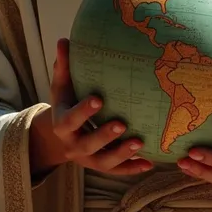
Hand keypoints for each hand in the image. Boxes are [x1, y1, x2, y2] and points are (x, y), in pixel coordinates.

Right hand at [29, 38, 153, 176]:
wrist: (62, 134)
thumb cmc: (67, 101)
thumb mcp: (62, 86)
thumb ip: (63, 65)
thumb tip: (64, 40)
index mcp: (62, 125)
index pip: (70, 121)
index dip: (83, 112)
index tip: (98, 99)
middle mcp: (73, 146)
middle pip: (87, 145)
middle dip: (104, 136)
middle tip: (121, 123)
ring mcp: (87, 159)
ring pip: (104, 162)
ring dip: (122, 154)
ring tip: (140, 142)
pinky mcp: (101, 166)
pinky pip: (117, 171)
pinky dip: (132, 168)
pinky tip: (149, 163)